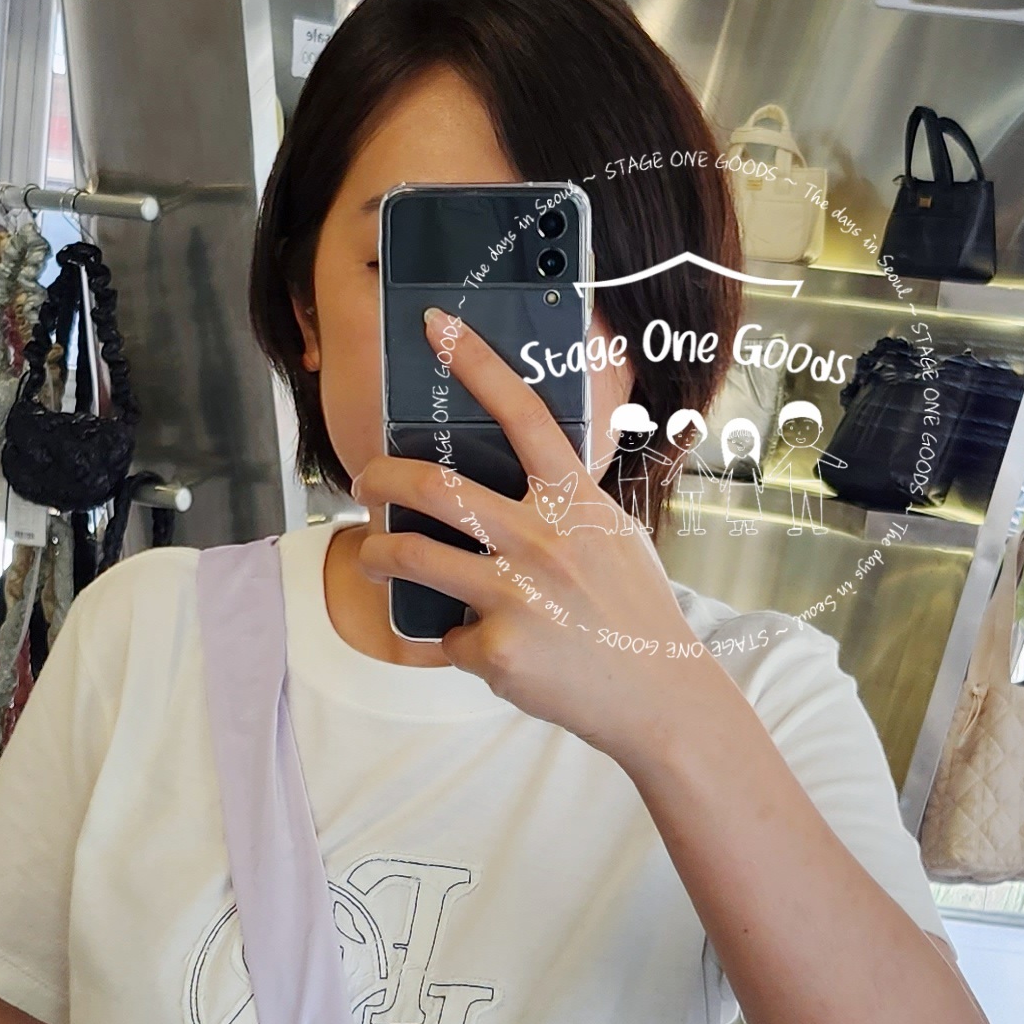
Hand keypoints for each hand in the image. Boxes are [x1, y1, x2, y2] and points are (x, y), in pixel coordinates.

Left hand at [355, 312, 745, 774]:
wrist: (660, 698)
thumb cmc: (635, 613)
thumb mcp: (614, 538)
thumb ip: (567, 506)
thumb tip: (522, 480)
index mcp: (575, 503)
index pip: (522, 415)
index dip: (477, 363)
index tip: (437, 325)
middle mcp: (542, 540)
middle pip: (435, 490)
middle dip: (381, 478)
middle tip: (364, 480)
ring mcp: (516, 595)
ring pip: (413, 558)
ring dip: (378, 553)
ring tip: (372, 554)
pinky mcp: (497, 649)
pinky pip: (448, 636)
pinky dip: (455, 641)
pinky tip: (484, 649)